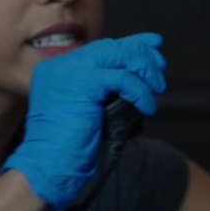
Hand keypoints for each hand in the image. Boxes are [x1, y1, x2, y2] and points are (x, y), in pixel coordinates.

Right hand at [2, 32, 165, 210]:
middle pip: (110, 47)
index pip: (98, 48)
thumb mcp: (82, 109)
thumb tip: (133, 78)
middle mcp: (60, 64)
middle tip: (161, 66)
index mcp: (56, 68)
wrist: (48, 165)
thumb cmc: (66, 148)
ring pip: (120, 55)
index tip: (152, 47)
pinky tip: (148, 106)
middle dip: (142, 52)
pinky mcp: (83, 82)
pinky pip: (123, 78)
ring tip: (157, 88)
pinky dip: (141, 91)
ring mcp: (70, 70)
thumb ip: (99, 90)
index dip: (128, 44)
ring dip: (145, 70)